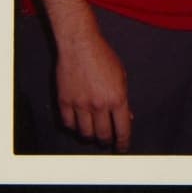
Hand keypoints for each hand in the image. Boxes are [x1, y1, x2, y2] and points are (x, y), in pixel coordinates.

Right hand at [55, 29, 132, 151]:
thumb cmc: (104, 58)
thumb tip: (127, 117)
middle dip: (107, 141)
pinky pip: (68, 124)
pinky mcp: (64, 102)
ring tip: (94, 133)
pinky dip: (74, 127)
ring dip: (90, 136)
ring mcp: (80, 104)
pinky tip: (78, 123)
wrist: (80, 45)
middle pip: (103, 135)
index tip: (122, 147)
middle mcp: (99, 104)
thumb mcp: (122, 76)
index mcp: (117, 98)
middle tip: (108, 141)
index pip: (122, 128)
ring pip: (85, 133)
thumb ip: (124, 99)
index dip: (123, 142)